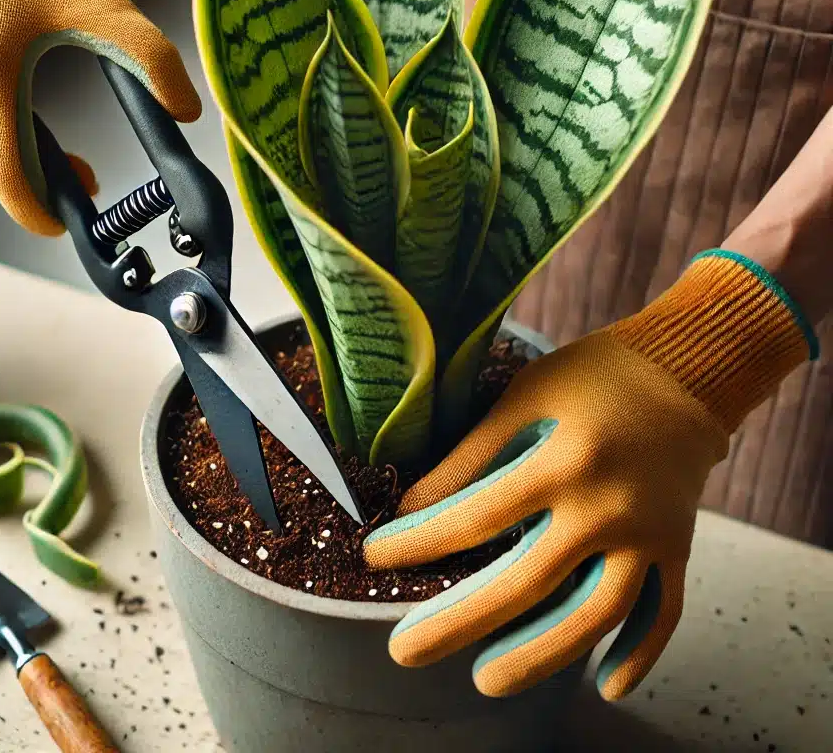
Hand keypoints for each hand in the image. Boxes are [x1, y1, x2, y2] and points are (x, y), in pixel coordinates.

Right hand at [0, 0, 200, 235]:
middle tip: (82, 174)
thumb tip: (187, 113)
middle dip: (38, 172)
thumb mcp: (106, 5)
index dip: (37, 210)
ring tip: (50, 136)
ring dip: (12, 138)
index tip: (64, 224)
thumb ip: (154, 61)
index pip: (8, 173)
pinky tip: (12, 86)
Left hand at [365, 250, 816, 698]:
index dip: (418, 540)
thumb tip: (413, 504)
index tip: (372, 557)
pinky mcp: (678, 548)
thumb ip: (474, 454)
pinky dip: (638, 655)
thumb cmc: (591, 378)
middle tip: (403, 652)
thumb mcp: (525, 397)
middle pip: (528, 583)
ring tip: (488, 679)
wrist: (685, 371)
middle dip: (459, 622)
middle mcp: (608, 508)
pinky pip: (662, 614)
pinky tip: (605, 685)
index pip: (476, 516)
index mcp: (564, 461)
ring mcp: (649, 536)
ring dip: (541, 655)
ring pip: (595, 615)